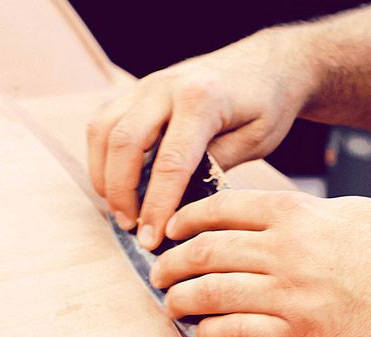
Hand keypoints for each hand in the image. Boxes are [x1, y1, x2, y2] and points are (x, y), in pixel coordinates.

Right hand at [87, 28, 314, 249]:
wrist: (267, 63)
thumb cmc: (266, 104)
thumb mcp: (256, 140)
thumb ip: (216, 167)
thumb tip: (180, 205)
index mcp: (202, 99)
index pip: (169, 162)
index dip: (156, 206)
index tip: (151, 239)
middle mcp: (167, 87)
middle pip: (124, 143)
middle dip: (122, 193)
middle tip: (132, 229)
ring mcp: (147, 86)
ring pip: (104, 131)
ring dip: (105, 177)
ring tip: (121, 212)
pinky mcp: (138, 92)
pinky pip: (105, 124)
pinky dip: (103, 159)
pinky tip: (116, 187)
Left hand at [149, 190, 370, 336]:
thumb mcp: (349, 213)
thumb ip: (302, 214)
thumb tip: (266, 221)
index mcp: (295, 214)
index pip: (218, 209)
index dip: (184, 221)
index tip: (170, 232)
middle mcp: (285, 251)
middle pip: (203, 252)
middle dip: (170, 264)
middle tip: (158, 275)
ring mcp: (289, 297)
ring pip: (208, 294)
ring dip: (180, 301)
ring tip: (172, 306)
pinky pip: (233, 334)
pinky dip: (210, 334)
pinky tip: (206, 334)